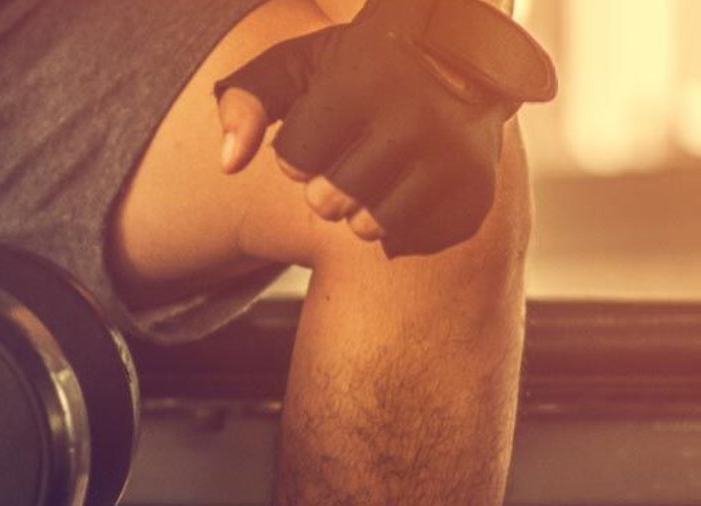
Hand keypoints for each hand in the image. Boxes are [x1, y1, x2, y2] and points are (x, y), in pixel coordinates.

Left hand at [215, 0, 554, 256]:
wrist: (459, 63)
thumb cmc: (357, 69)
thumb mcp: (297, 66)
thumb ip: (244, 99)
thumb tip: (228, 162)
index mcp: (367, 79)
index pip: (292, 159)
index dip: (297, 150)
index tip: (324, 125)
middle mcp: (418, 119)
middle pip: (326, 202)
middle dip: (324, 184)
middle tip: (351, 153)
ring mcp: (455, 158)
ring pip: (365, 228)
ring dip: (359, 209)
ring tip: (378, 169)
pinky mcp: (477, 193)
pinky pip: (405, 242)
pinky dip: (396, 224)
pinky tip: (410, 184)